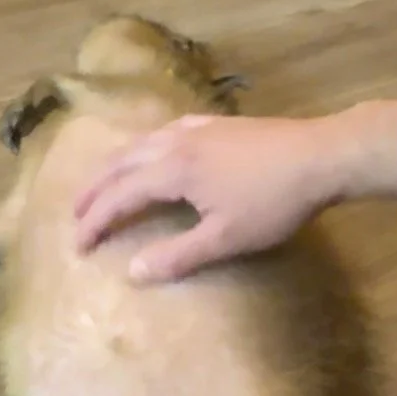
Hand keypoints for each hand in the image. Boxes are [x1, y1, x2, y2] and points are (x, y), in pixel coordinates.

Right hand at [73, 114, 338, 282]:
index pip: (120, 196)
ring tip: (104, 182)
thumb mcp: (225, 239)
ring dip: (116, 165)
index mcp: (172, 169)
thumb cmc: (274, 202)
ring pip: (141, 142)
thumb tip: (133, 272)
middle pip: (120, 163)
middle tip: (75, 213)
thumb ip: (178, 256)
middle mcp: (175, 141)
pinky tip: (155, 150)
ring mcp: (197, 127)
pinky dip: (144, 146)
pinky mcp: (218, 123)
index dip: (95, 222)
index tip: (78, 246)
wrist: (321, 156)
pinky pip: (165, 131)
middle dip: (94, 189)